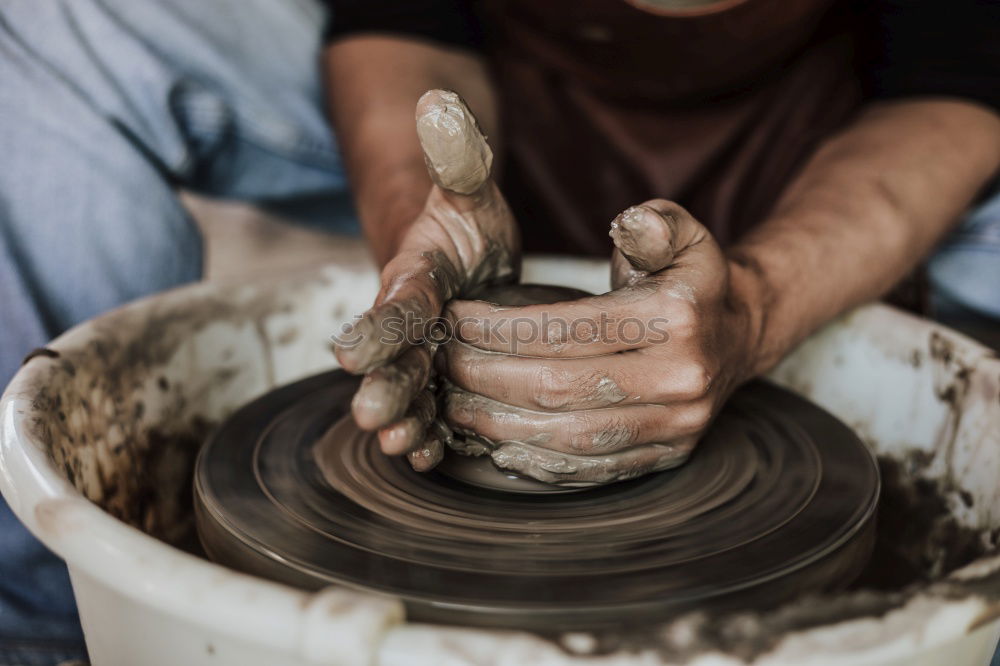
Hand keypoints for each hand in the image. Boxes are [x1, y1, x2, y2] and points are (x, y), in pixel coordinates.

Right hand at [334, 90, 519, 470]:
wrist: (468, 261)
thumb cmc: (467, 225)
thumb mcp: (468, 189)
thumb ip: (457, 157)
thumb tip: (442, 104)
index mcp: (413, 276)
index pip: (394, 301)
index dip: (377, 325)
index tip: (353, 351)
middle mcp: (410, 324)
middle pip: (395, 357)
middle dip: (384, 385)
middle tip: (373, 416)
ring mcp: (426, 357)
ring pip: (411, 392)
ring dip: (405, 420)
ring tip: (402, 447)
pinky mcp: (446, 382)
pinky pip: (437, 411)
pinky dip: (433, 435)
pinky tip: (431, 459)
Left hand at [438, 200, 763, 484]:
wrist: (738, 336)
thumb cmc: (689, 281)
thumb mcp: (682, 234)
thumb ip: (653, 223)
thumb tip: (627, 223)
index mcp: (677, 318)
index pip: (568, 328)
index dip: (500, 327)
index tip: (453, 317)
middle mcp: (682, 378)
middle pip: (561, 388)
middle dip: (486, 377)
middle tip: (442, 363)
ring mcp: (677, 426)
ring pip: (570, 438)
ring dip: (500, 425)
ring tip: (454, 405)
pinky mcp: (667, 457)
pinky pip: (593, 471)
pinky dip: (539, 464)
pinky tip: (498, 447)